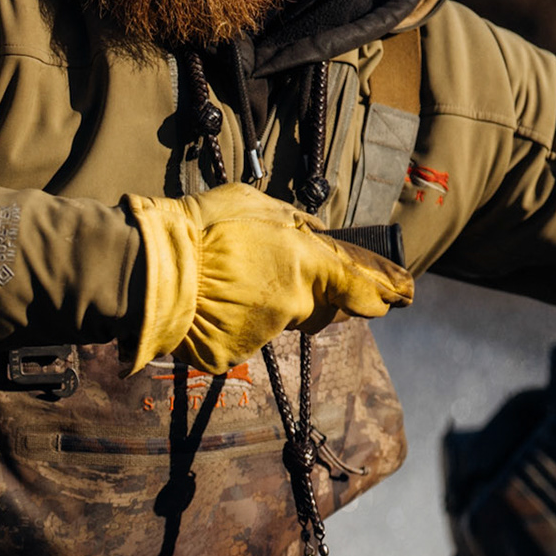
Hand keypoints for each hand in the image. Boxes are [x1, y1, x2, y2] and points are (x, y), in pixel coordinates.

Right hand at [123, 184, 412, 372]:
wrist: (150, 269)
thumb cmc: (199, 228)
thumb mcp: (251, 201)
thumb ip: (292, 220)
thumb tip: (315, 229)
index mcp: (304, 262)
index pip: (363, 283)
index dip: (388, 290)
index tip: (405, 295)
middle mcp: (294, 302)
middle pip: (324, 306)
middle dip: (315, 294)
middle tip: (280, 274)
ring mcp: (267, 331)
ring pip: (283, 319)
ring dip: (268, 303)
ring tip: (230, 279)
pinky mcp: (239, 353)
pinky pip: (249, 335)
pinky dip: (238, 321)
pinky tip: (214, 302)